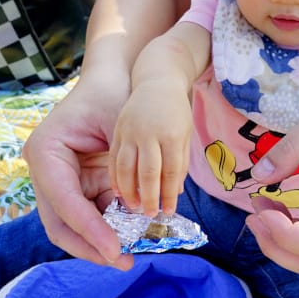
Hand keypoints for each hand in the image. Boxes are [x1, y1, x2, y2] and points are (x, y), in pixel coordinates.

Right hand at [22, 74, 133, 269]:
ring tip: (133, 253)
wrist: (118, 77)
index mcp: (45, 151)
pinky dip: (112, 227)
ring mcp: (61, 180)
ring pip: (75, 225)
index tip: (116, 251)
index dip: (89, 230)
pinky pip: (92, 215)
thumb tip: (137, 214)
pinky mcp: (80, 185)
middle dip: (91, 246)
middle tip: (124, 262)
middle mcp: (46, 170)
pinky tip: (136, 235)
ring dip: (103, 241)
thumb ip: (124, 170)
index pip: (64, 202)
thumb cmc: (117, 93)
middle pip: (60, 223)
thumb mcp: (121, 126)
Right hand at [109, 82, 192, 216]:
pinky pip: (114, 159)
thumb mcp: (184, 134)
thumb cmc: (175, 110)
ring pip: (126, 167)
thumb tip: (174, 194)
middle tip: (150, 215)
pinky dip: (115, 178)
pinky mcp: (118, 131)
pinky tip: (118, 192)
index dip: (168, 194)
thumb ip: (180, 163)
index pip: (171, 170)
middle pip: (147, 172)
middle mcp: (148, 133)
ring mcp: (130, 131)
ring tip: (134, 207)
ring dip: (129, 191)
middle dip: (149, 196)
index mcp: (170, 133)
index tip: (168, 212)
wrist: (157, 81)